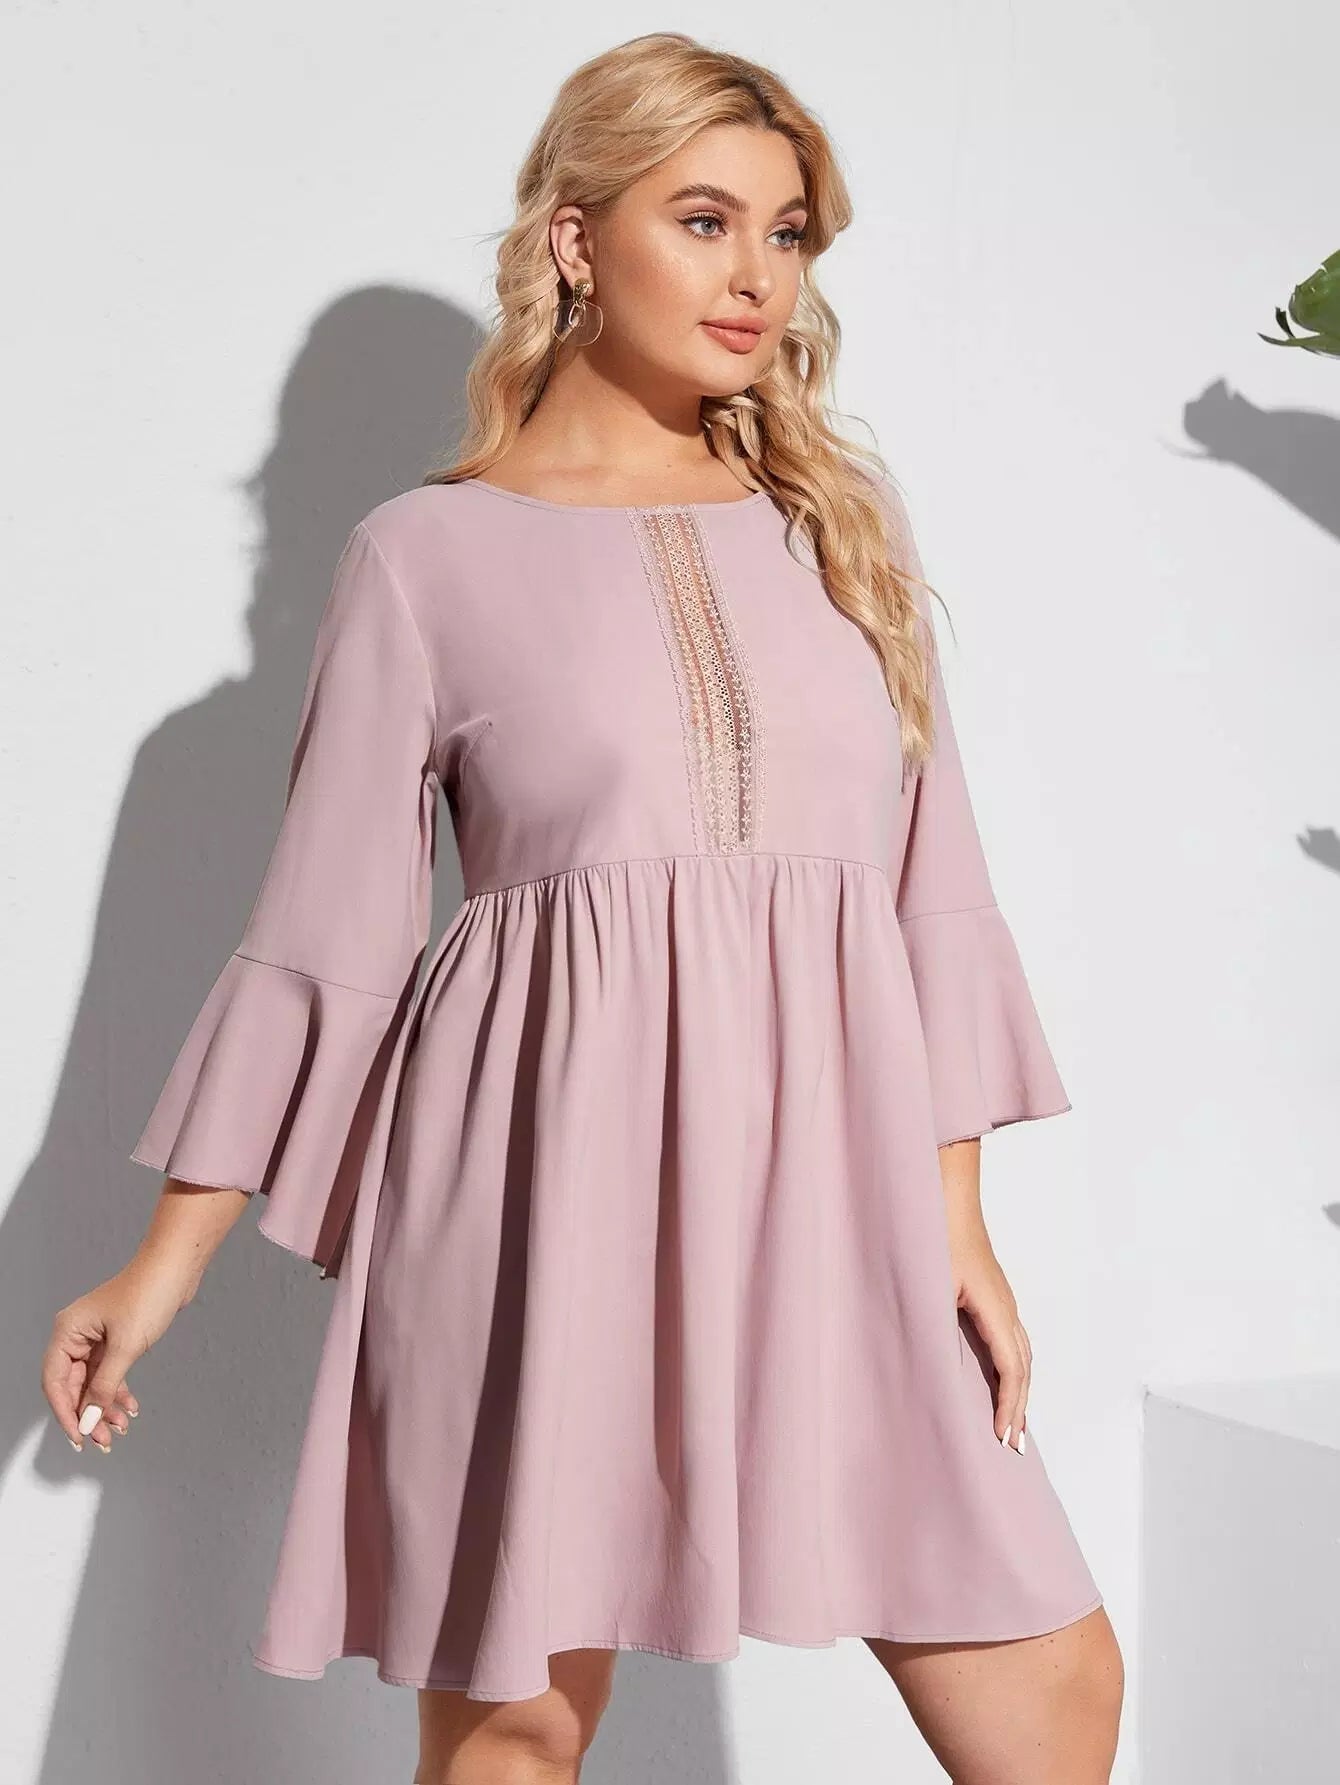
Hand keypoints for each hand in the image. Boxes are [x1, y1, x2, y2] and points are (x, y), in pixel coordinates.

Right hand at [42, 1256, 191, 1453]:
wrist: (177, 1267)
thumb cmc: (149, 1294)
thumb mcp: (125, 1347)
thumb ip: (104, 1387)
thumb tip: (87, 1420)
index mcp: (68, 1331)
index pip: (55, 1383)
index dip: (66, 1414)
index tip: (80, 1439)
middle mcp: (77, 1334)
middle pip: (73, 1385)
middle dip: (88, 1414)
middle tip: (104, 1440)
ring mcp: (96, 1336)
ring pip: (93, 1381)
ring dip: (105, 1405)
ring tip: (120, 1428)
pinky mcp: (115, 1337)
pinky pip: (109, 1371)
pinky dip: (118, 1390)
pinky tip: (130, 1407)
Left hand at [948, 1224, 1030, 1454]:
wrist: (944, 1195)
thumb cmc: (934, 1235)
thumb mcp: (928, 1284)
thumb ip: (934, 1325)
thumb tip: (939, 1370)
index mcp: (994, 1307)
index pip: (1012, 1368)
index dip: (1010, 1406)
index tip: (1004, 1437)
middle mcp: (1006, 1306)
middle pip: (1024, 1366)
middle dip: (1021, 1408)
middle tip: (1014, 1446)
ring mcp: (1002, 1300)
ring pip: (1021, 1354)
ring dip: (1020, 1391)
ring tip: (1014, 1424)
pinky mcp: (992, 1295)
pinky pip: (1012, 1341)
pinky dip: (1013, 1369)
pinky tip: (1001, 1380)